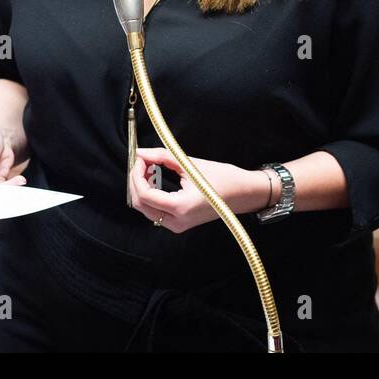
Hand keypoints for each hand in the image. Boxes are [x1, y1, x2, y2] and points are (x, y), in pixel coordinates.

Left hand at [128, 146, 268, 232]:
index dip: (137, 174)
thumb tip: (140, 152)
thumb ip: (162, 157)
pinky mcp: (178, 223)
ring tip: (149, 168)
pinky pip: (154, 211)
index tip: (140, 157)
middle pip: (140, 204)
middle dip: (136, 180)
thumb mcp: (190, 164)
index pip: (145, 194)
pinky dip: (150, 194)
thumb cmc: (222, 178)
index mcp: (180, 207)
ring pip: (145, 209)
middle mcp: (176, 222)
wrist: (242, 194)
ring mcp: (177, 225)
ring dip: (141, 187)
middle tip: (141, 160)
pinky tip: (155, 179)